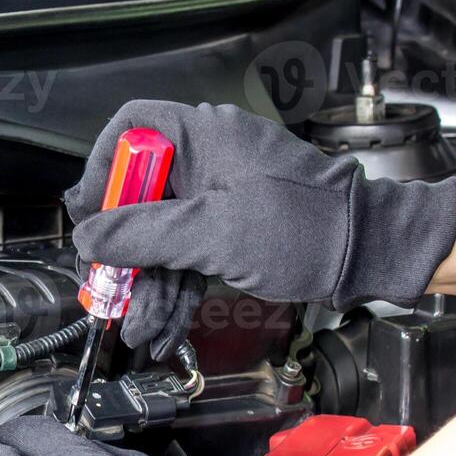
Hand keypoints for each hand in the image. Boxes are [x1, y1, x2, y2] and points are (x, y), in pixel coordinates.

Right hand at [66, 100, 455, 358]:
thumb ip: (142, 235)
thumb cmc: (307, 228)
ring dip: (149, 282)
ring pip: (164, 232)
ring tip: (137, 325)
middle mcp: (208, 155)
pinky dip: (176, 284)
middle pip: (140, 195)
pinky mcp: (234, 221)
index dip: (102, 170)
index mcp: (202, 135)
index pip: (130, 130)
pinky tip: (162, 323)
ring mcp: (221, 190)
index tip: (92, 212)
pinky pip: (189, 249)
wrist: (367, 250)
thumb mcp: (210, 235)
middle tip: (107, 283)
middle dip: (123, 250)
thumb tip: (88, 237)